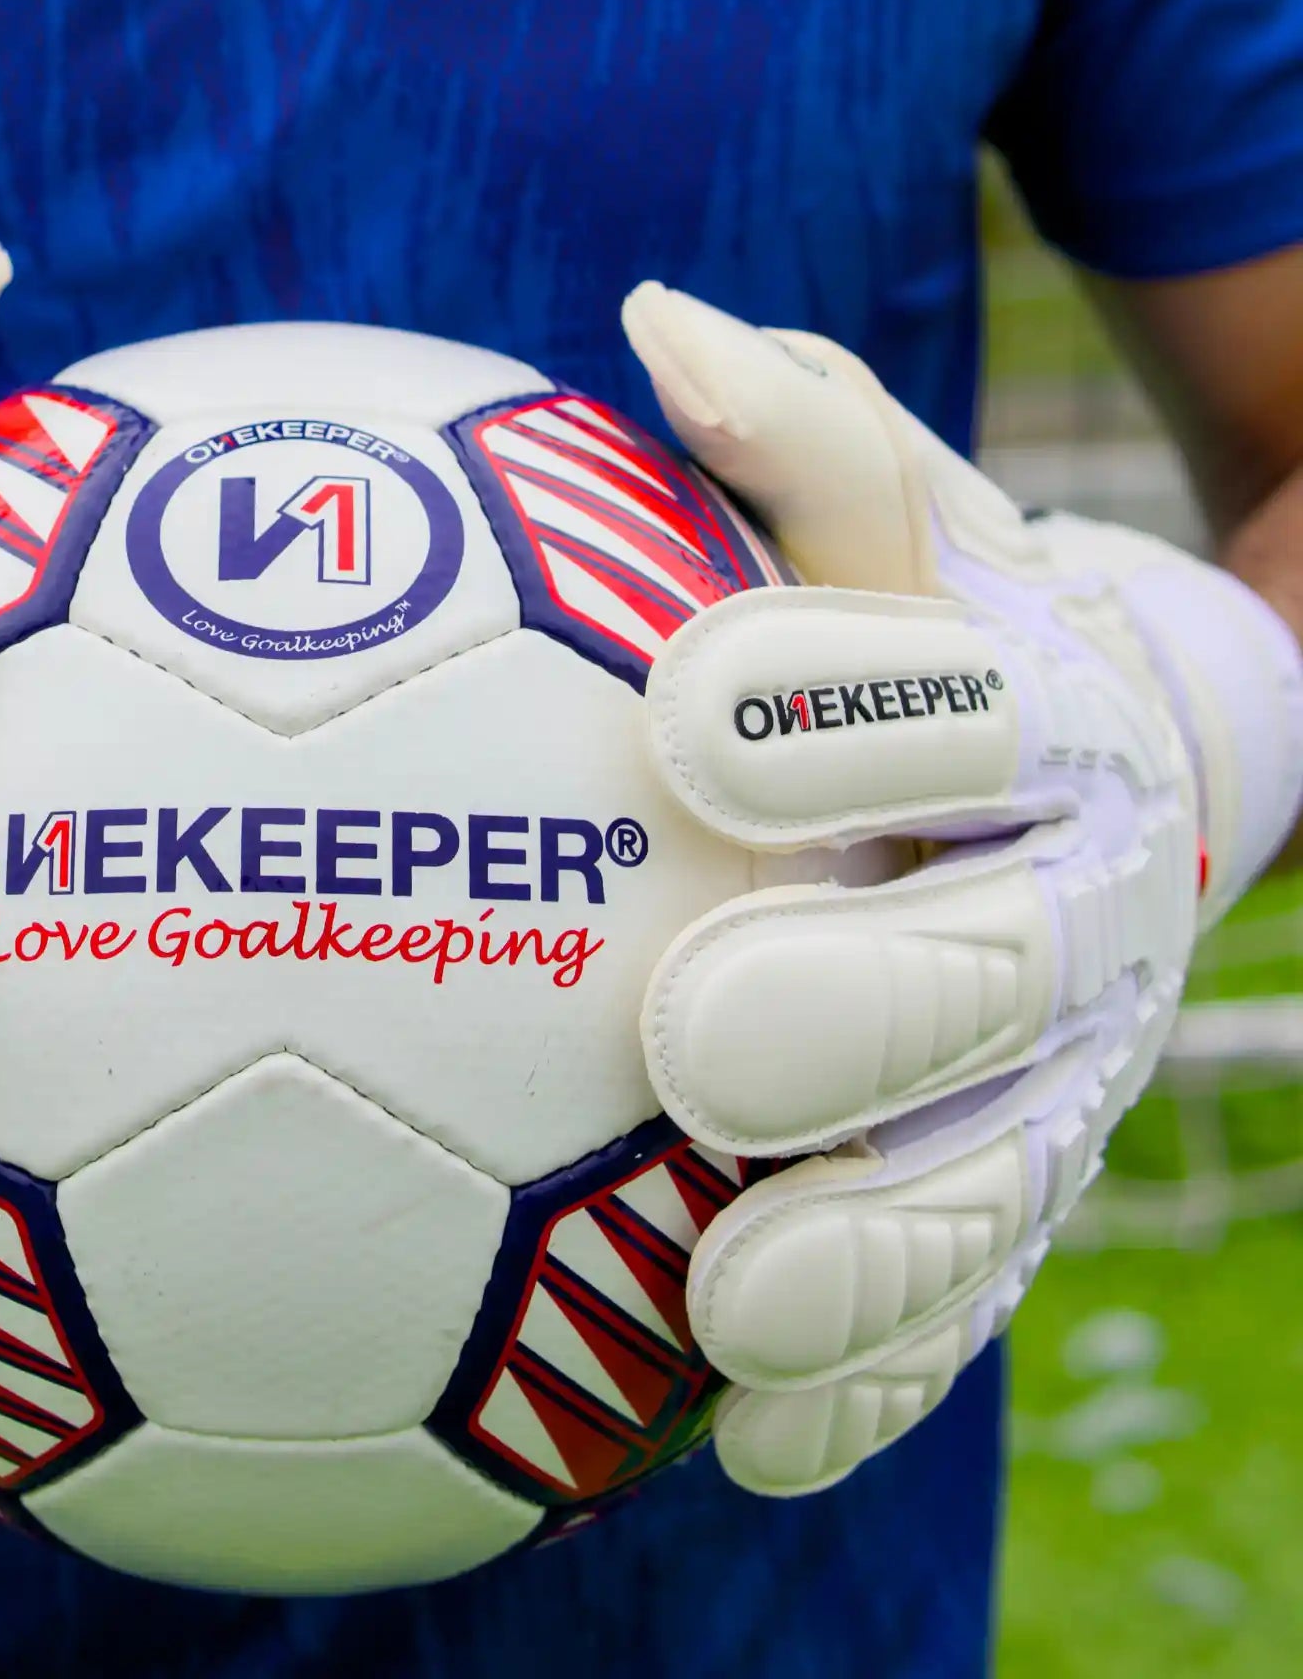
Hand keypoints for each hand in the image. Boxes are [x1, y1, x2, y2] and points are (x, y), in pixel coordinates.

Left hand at [623, 285, 1299, 1495]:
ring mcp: (1060, 1068)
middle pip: (987, 968)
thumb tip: (652, 318)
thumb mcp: (900, 516)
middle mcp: (1074, 901)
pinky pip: (962, 1303)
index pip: (955, 706)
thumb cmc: (936, 627)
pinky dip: (874, 1373)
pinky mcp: (1022, 1190)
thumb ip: (796, 432)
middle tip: (697, 1031)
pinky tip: (745, 1438)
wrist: (1103, 773)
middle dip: (855, 1000)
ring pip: (988, 1175)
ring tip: (728, 1302)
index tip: (678, 711)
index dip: (837, 708)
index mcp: (1039, 715)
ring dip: (866, 1249)